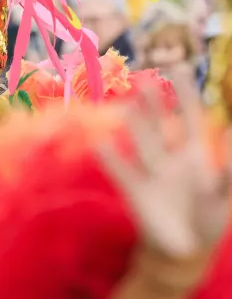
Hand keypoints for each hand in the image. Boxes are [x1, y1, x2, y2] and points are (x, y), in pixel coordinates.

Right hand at [97, 65, 229, 257]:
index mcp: (196, 154)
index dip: (186, 94)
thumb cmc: (209, 218)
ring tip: (125, 103)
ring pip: (140, 141)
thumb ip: (229, 170)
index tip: (179, 68)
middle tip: (145, 78)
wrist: (183, 249)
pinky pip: (121, 171)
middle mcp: (169, 156)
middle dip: (154, 102)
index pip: (191, 117)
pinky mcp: (134, 190)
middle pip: (160, 123)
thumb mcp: (226, 195)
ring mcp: (149, 171)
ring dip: (134, 123)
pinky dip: (110, 157)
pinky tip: (99, 141)